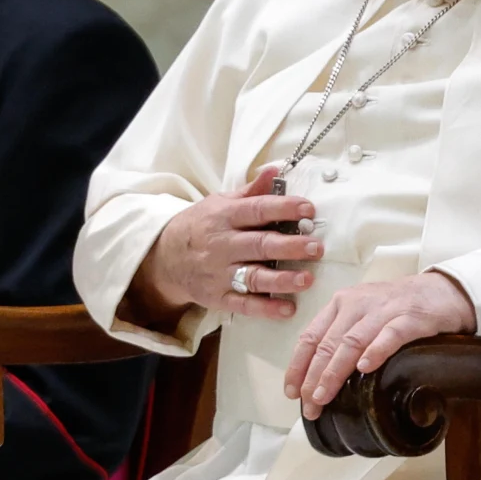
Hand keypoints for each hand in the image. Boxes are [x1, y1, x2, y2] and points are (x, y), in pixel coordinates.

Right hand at [126, 166, 324, 325]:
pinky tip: (288, 309)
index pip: (257, 210)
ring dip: (282, 280)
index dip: (283, 208)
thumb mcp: (220, 202)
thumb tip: (275, 170)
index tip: (308, 209)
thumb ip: (251, 191)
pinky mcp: (218, 297)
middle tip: (316, 247)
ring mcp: (220, 274)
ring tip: (307, 279)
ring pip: (253, 277)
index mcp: (225, 217)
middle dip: (290, 246)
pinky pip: (244, 305)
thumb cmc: (201, 225)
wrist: (164, 259)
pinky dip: (266, 308)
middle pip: (259, 245)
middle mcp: (223, 246)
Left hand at [284, 272, 476, 418]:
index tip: (292, 393)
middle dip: (314, 377)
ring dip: (335, 371)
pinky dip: (375, 351)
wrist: (443, 291)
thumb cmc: (399, 309)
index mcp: (342, 303)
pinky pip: (390, 334)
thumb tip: (317, 380)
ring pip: (352, 341)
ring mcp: (385, 309)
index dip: (298, 366)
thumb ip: (342, 338)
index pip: (311, 336)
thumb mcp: (364, 316)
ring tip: (325, 396)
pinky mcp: (411, 317)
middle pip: (328, 343)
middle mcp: (359, 303)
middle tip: (310, 406)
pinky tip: (365, 368)